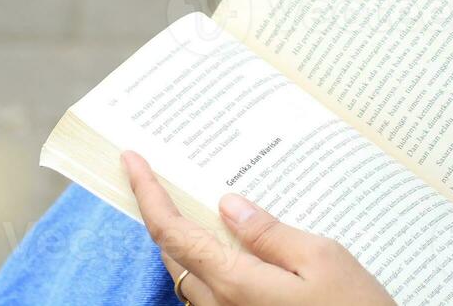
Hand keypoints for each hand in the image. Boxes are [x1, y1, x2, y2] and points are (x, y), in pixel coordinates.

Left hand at [122, 151, 395, 305]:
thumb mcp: (322, 260)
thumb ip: (269, 232)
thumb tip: (228, 204)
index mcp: (234, 284)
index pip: (172, 232)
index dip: (146, 193)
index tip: (130, 160)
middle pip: (173, 253)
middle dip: (159, 210)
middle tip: (155, 173)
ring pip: (189, 276)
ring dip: (183, 238)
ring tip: (193, 200)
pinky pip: (210, 295)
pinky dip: (207, 263)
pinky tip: (230, 245)